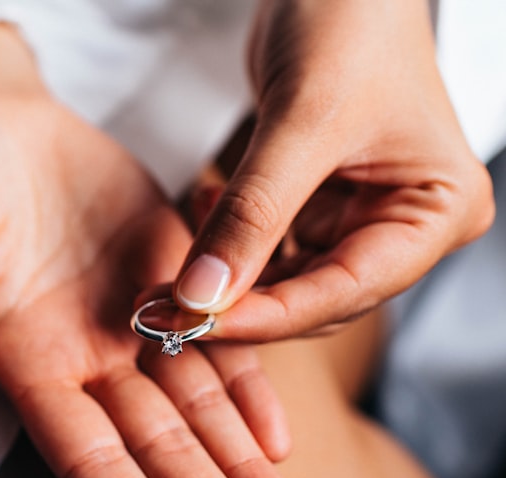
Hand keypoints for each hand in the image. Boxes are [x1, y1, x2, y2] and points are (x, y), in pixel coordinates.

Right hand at [0, 26, 307, 477]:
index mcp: (27, 369)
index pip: (95, 466)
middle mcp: (84, 362)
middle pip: (162, 458)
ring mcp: (129, 322)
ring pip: (198, 413)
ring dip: (247, 475)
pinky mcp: (169, 275)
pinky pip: (217, 344)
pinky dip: (249, 391)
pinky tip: (282, 445)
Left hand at [174, 0, 493, 338]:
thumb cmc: (350, 23)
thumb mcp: (303, 121)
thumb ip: (253, 213)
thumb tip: (203, 294)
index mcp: (437, 211)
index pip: (349, 290)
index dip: (271, 315)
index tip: (199, 321)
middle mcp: (406, 225)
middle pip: (317, 298)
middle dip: (241, 306)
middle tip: (166, 311)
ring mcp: (362, 218)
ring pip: (287, 283)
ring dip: (227, 284)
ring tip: (169, 278)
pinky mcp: (320, 207)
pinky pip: (269, 251)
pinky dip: (229, 248)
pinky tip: (201, 219)